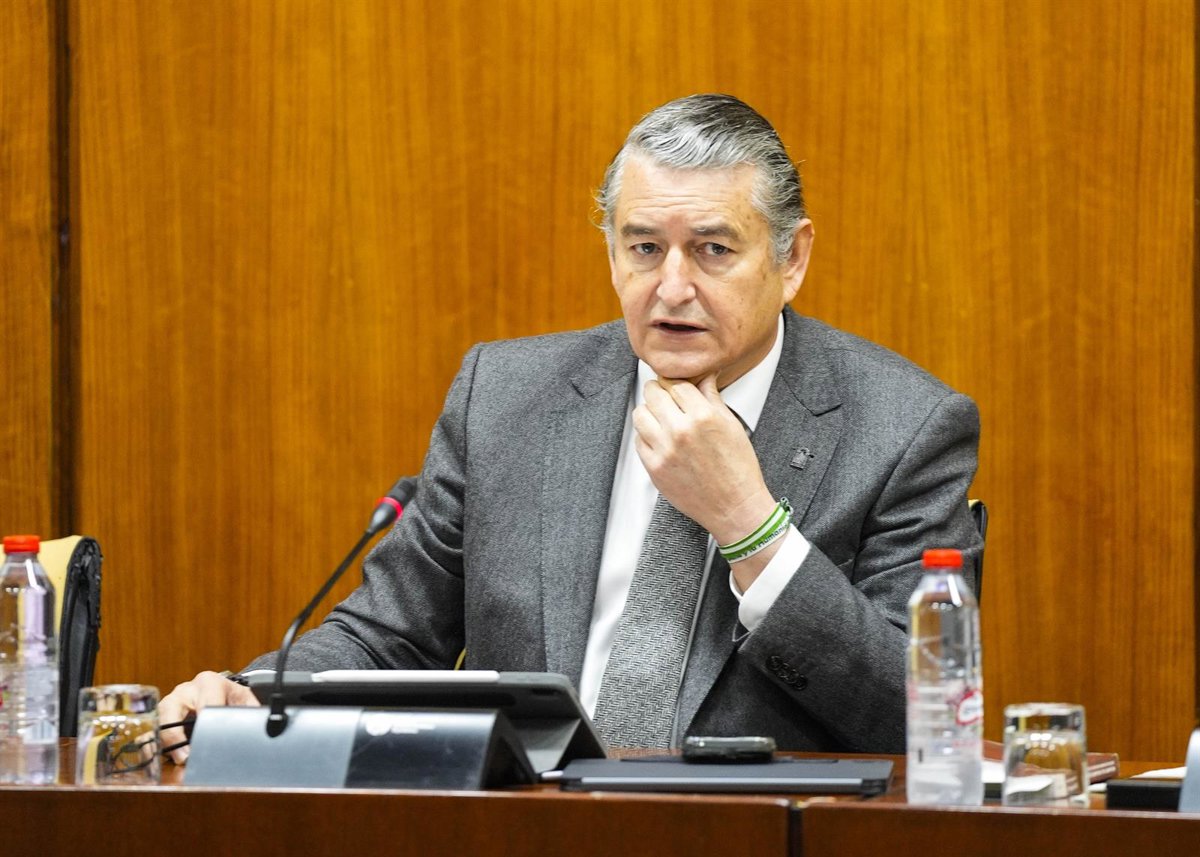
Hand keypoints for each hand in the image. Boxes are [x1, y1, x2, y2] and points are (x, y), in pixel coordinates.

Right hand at [159, 670, 259, 764]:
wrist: (225, 693)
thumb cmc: (235, 700)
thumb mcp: (247, 704)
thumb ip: (251, 716)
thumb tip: (257, 733)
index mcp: (210, 683)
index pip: (205, 704)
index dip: (206, 726)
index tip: (206, 743)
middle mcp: (186, 690)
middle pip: (171, 709)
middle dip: (175, 735)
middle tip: (185, 757)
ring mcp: (171, 702)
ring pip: (157, 719)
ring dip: (163, 742)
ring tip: (175, 761)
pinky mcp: (161, 716)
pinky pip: (151, 730)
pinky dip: (153, 745)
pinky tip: (160, 759)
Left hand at [633, 374, 776, 546]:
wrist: (734, 507)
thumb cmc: (738, 468)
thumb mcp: (731, 425)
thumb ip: (712, 397)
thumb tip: (705, 375)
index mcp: (703, 416)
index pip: (676, 383)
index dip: (675, 384)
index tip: (675, 387)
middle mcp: (680, 431)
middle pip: (653, 393)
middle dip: (658, 392)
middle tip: (664, 397)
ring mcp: (664, 450)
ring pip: (640, 414)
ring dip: (648, 412)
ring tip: (660, 418)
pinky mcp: (654, 468)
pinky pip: (638, 440)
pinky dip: (646, 436)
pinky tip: (659, 439)